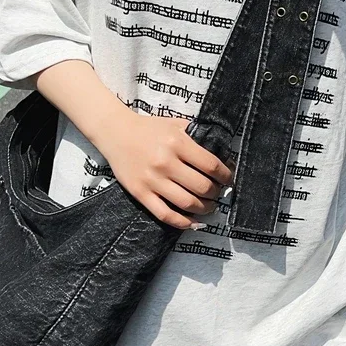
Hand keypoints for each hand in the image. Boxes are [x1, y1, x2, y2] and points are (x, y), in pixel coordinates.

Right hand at [100, 110, 232, 229]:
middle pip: (202, 187)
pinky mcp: (140, 193)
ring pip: (187, 203)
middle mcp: (166, 162)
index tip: (228, 179)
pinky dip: (182, 222)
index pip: (211, 165)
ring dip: (204, 208)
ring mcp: (152, 180)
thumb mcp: (176, 124)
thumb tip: (223, 153)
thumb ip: (198, 136)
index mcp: (177, 143)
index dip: (225, 175)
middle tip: (219, 193)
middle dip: (216, 193)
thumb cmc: (150, 129)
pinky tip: (192, 222)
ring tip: (209, 206)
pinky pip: (165, 214)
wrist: (116, 133)